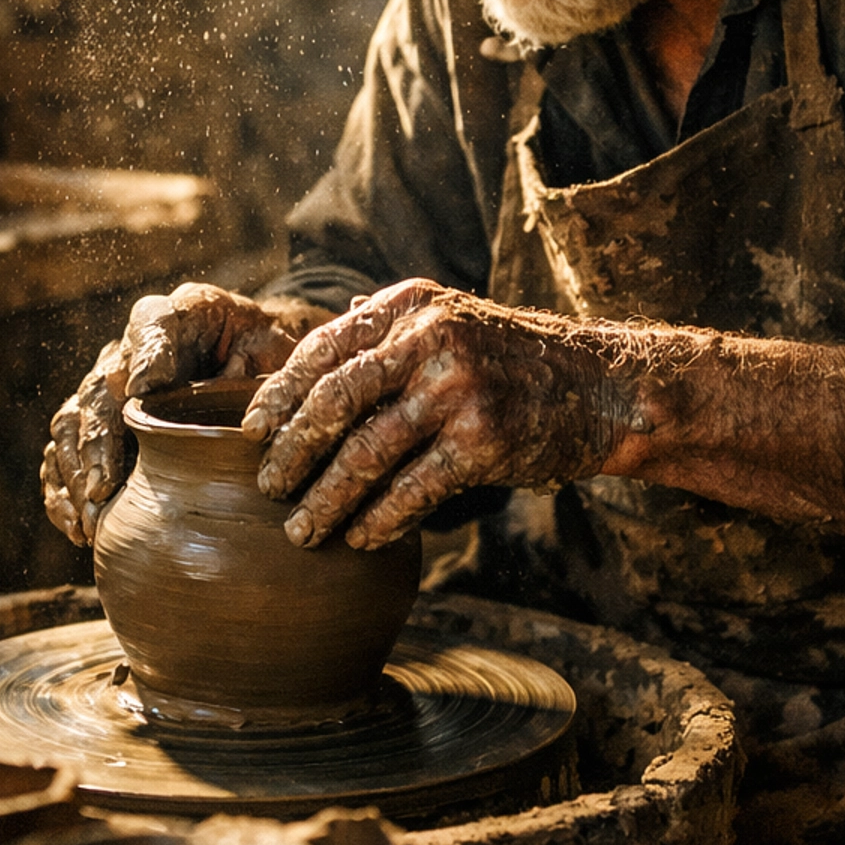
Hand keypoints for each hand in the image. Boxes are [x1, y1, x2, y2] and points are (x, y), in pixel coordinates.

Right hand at [41, 283, 325, 545]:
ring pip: (72, 423)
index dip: (145, 358)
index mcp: (172, 317)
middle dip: (98, 440)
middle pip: (100, 390)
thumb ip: (257, 369)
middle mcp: (125, 351)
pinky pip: (64, 453)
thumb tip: (245, 422)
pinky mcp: (97, 424)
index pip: (152, 327)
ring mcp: (106, 388)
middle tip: (105, 486)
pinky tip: (77, 527)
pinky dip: (63, 491)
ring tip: (91, 519)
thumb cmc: (258, 352)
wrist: (246, 358)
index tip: (141, 389)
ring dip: (77, 473)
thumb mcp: (269, 345)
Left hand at [241, 278, 627, 549]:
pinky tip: (360, 538)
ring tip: (301, 530)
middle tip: (266, 485)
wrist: (597, 387)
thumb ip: (388, 328)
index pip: (325, 348)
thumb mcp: (450, 318)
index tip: (248, 431)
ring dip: (327, 498)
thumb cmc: (508, 361)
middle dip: (292, 449)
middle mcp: (431, 338)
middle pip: (336, 399)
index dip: (279, 393)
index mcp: (412, 305)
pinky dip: (381, 519)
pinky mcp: (483, 441)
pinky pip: (413, 489)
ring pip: (368, 452)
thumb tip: (316, 333)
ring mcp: (457, 389)